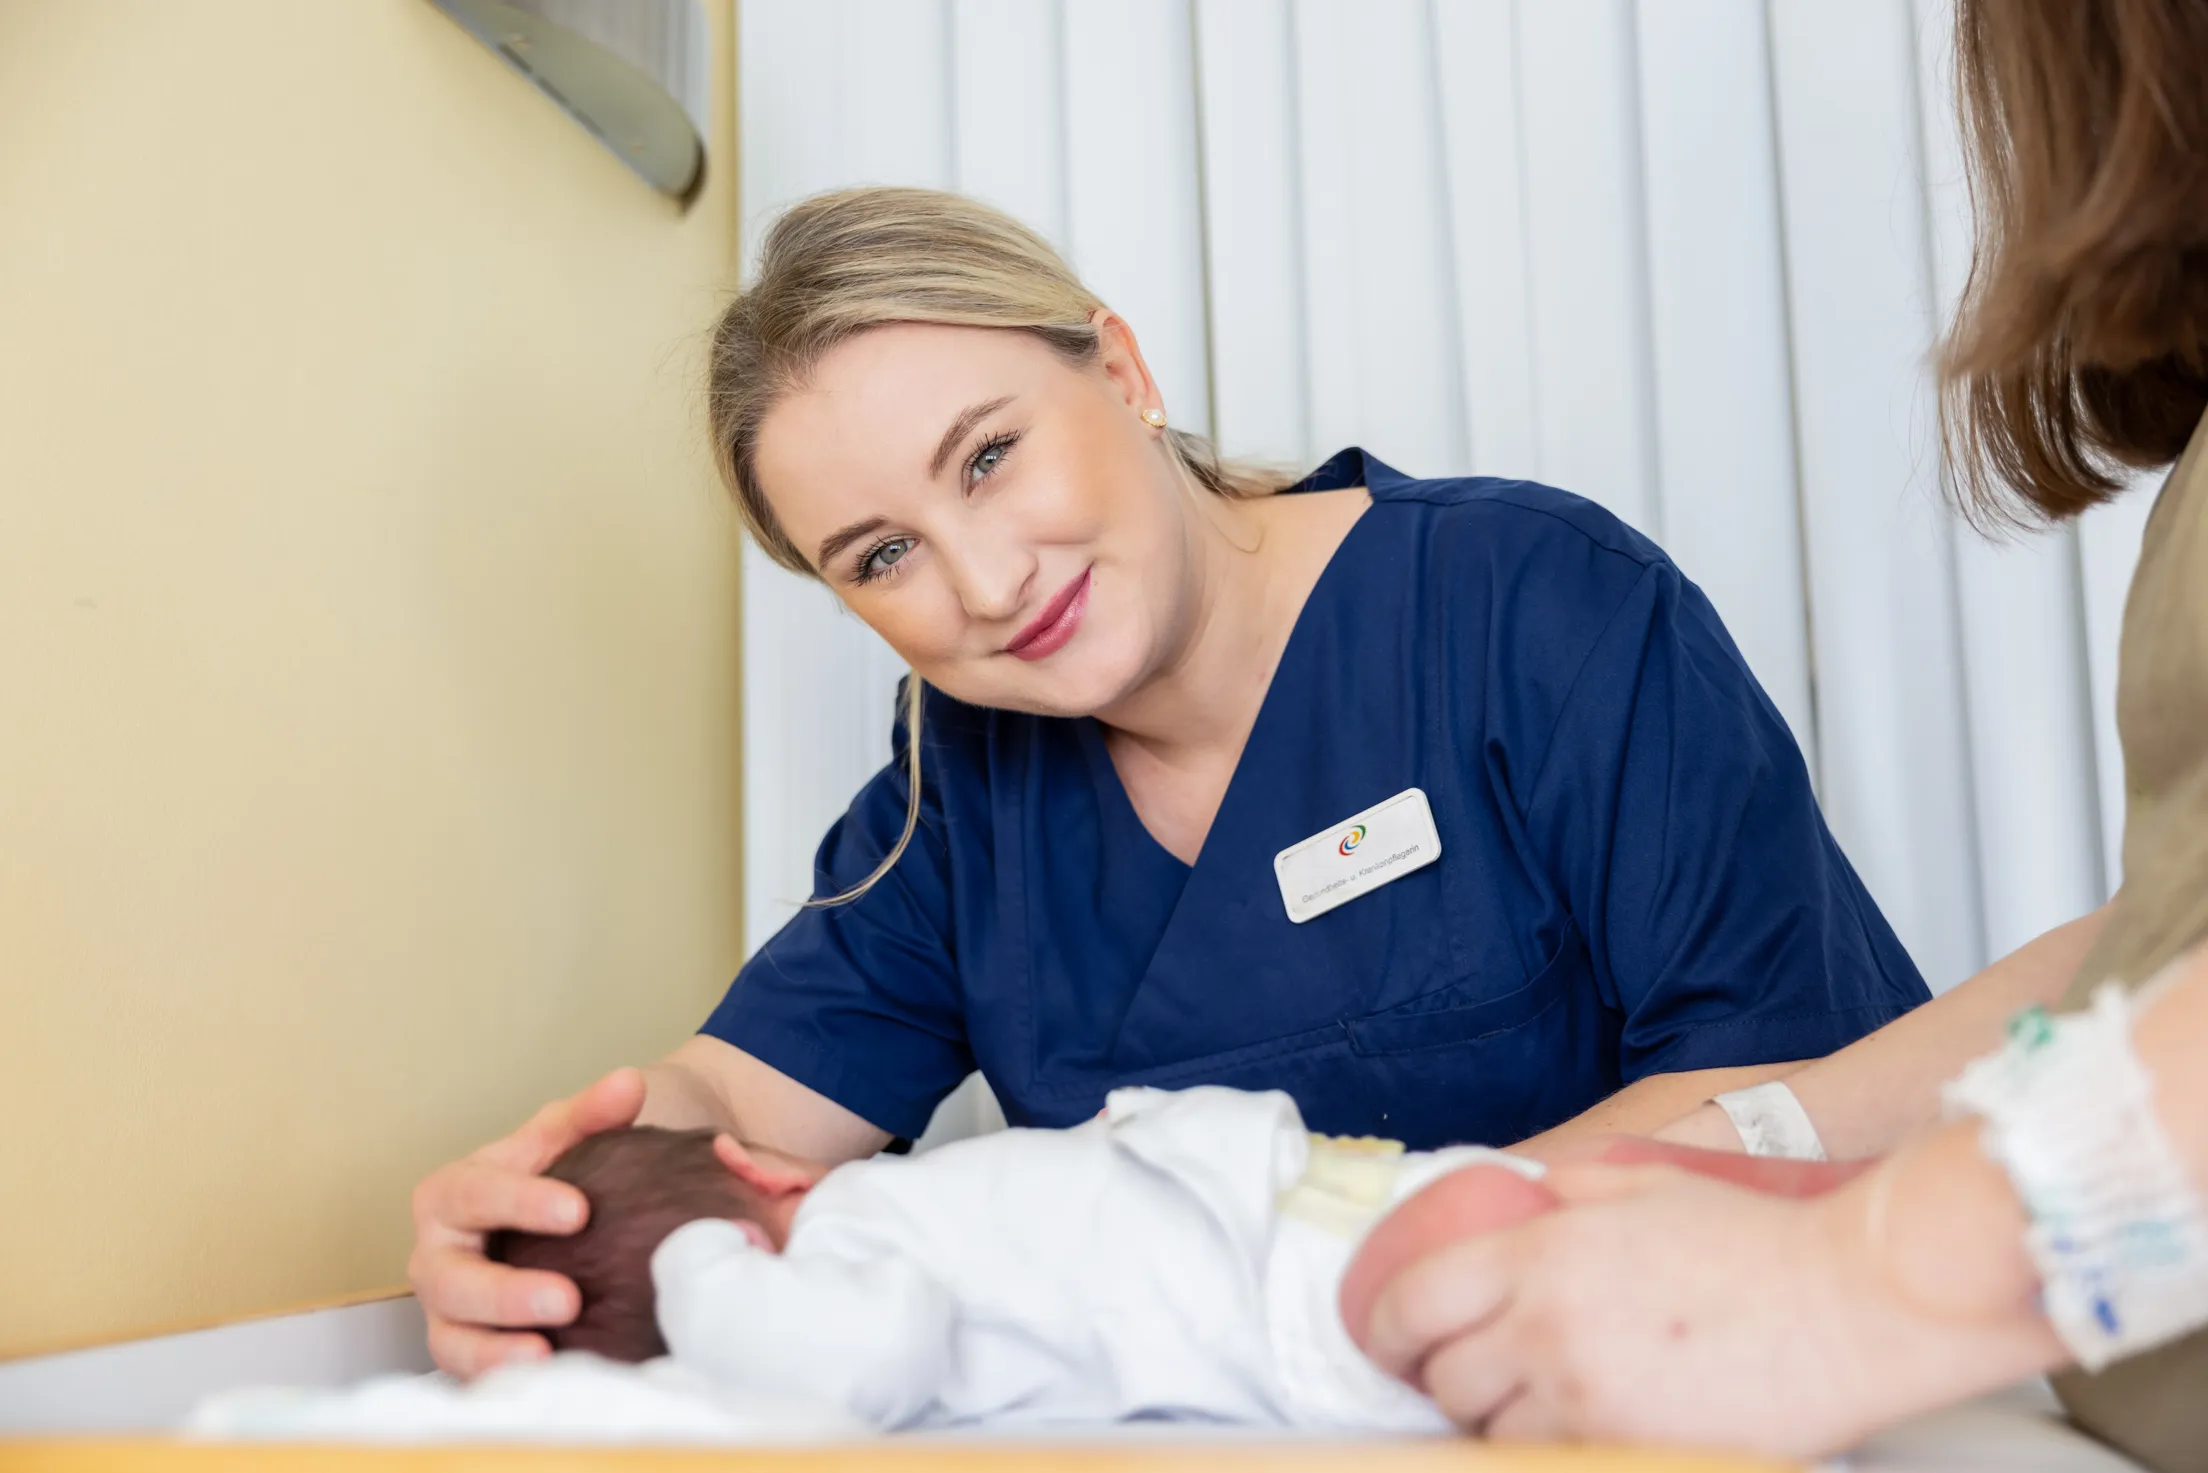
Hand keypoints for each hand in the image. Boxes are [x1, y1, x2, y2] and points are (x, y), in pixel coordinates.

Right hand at [406, 1067, 645, 1376]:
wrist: (556, 1224)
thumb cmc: (549, 1179)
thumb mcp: (565, 1140)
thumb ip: (592, 1113)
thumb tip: (628, 1083)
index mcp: (453, 1194)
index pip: (474, 1194)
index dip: (520, 1202)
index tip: (578, 1210)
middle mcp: (438, 1256)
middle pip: (449, 1278)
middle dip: (504, 1293)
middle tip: (568, 1298)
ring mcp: (447, 1312)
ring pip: (450, 1338)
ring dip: (494, 1351)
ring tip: (545, 1356)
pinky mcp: (467, 1354)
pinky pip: (473, 1375)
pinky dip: (502, 1380)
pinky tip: (550, 1379)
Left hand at [1361, 1160, 2051, 1456]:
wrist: (1853, 1300)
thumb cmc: (1757, 1239)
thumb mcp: (1644, 1186)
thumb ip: (1568, 1188)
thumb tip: (1522, 1192)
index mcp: (1539, 1253)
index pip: (1415, 1301)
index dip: (1387, 1330)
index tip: (1390, 1341)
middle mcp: (1547, 1328)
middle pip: (1447, 1379)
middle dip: (1448, 1379)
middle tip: (1470, 1374)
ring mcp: (1587, 1398)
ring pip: (1493, 1434)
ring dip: (1499, 1422)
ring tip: (1531, 1403)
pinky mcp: (1634, 1447)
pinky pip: (1555, 1463)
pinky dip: (1552, 1451)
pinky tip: (1573, 1431)